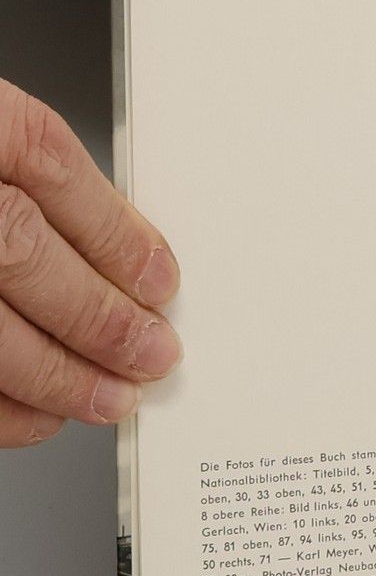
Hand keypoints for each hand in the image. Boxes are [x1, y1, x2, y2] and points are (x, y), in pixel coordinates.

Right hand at [0, 78, 180, 447]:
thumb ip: (22, 174)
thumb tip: (115, 249)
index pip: (43, 161)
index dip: (115, 231)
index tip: (159, 280)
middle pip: (18, 249)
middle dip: (101, 316)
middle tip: (152, 356)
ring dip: (57, 375)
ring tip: (110, 396)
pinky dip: (0, 409)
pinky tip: (35, 414)